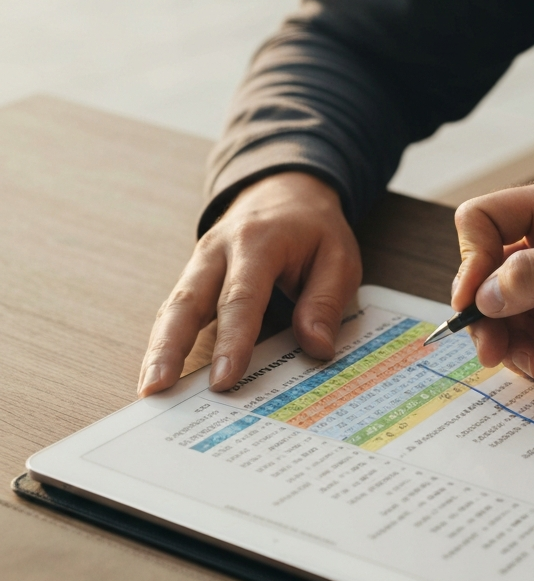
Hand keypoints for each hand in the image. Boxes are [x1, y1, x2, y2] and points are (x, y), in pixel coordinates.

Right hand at [138, 171, 361, 395]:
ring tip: (148, 390)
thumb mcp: (339, 257)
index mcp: (258, 242)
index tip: (223, 380)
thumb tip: (316, 347)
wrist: (286, 191)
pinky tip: (160, 373)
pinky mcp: (195, 276)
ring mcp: (200, 263)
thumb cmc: (314, 228)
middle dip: (169, 348)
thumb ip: (326, 301)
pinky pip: (177, 311)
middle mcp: (218, 250)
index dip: (232, 342)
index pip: (241, 298)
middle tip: (156, 388)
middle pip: (186, 301)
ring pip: (173, 308)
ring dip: (158, 349)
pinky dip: (166, 342)